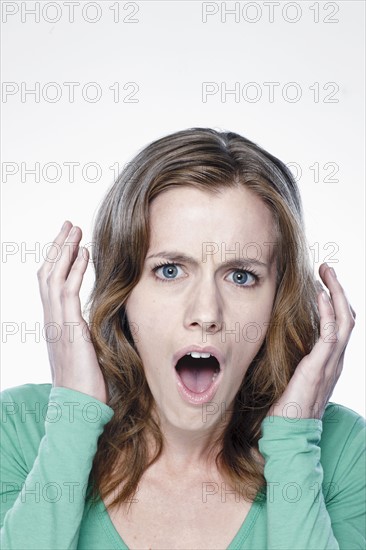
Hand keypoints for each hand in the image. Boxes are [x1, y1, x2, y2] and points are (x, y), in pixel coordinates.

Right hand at [37, 220, 107, 403]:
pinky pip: (67, 291)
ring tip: (74, 230)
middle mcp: (52, 320)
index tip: (71, 242)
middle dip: (58, 247)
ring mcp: (57, 323)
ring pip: (54, 276)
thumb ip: (86, 333)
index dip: (59, 261)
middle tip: (69, 225)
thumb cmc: (85, 384)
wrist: (77, 408)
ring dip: (64, 250)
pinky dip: (74, 269)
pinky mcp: (68, 329)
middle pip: (48, 273)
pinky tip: (84, 253)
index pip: (51, 284)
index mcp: (55, 324)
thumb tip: (99, 321)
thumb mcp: (86, 351)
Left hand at [267, 263, 355, 419]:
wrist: (289, 431)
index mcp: (330, 360)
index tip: (321, 281)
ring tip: (326, 272)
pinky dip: (329, 312)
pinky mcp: (320, 366)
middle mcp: (336, 359)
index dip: (335, 301)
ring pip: (345, 320)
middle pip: (348, 316)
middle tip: (326, 269)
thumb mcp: (294, 374)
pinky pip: (331, 334)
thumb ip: (296, 356)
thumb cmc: (287, 406)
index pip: (341, 323)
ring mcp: (331, 362)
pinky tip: (320, 295)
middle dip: (339, 289)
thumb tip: (283, 339)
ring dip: (337, 293)